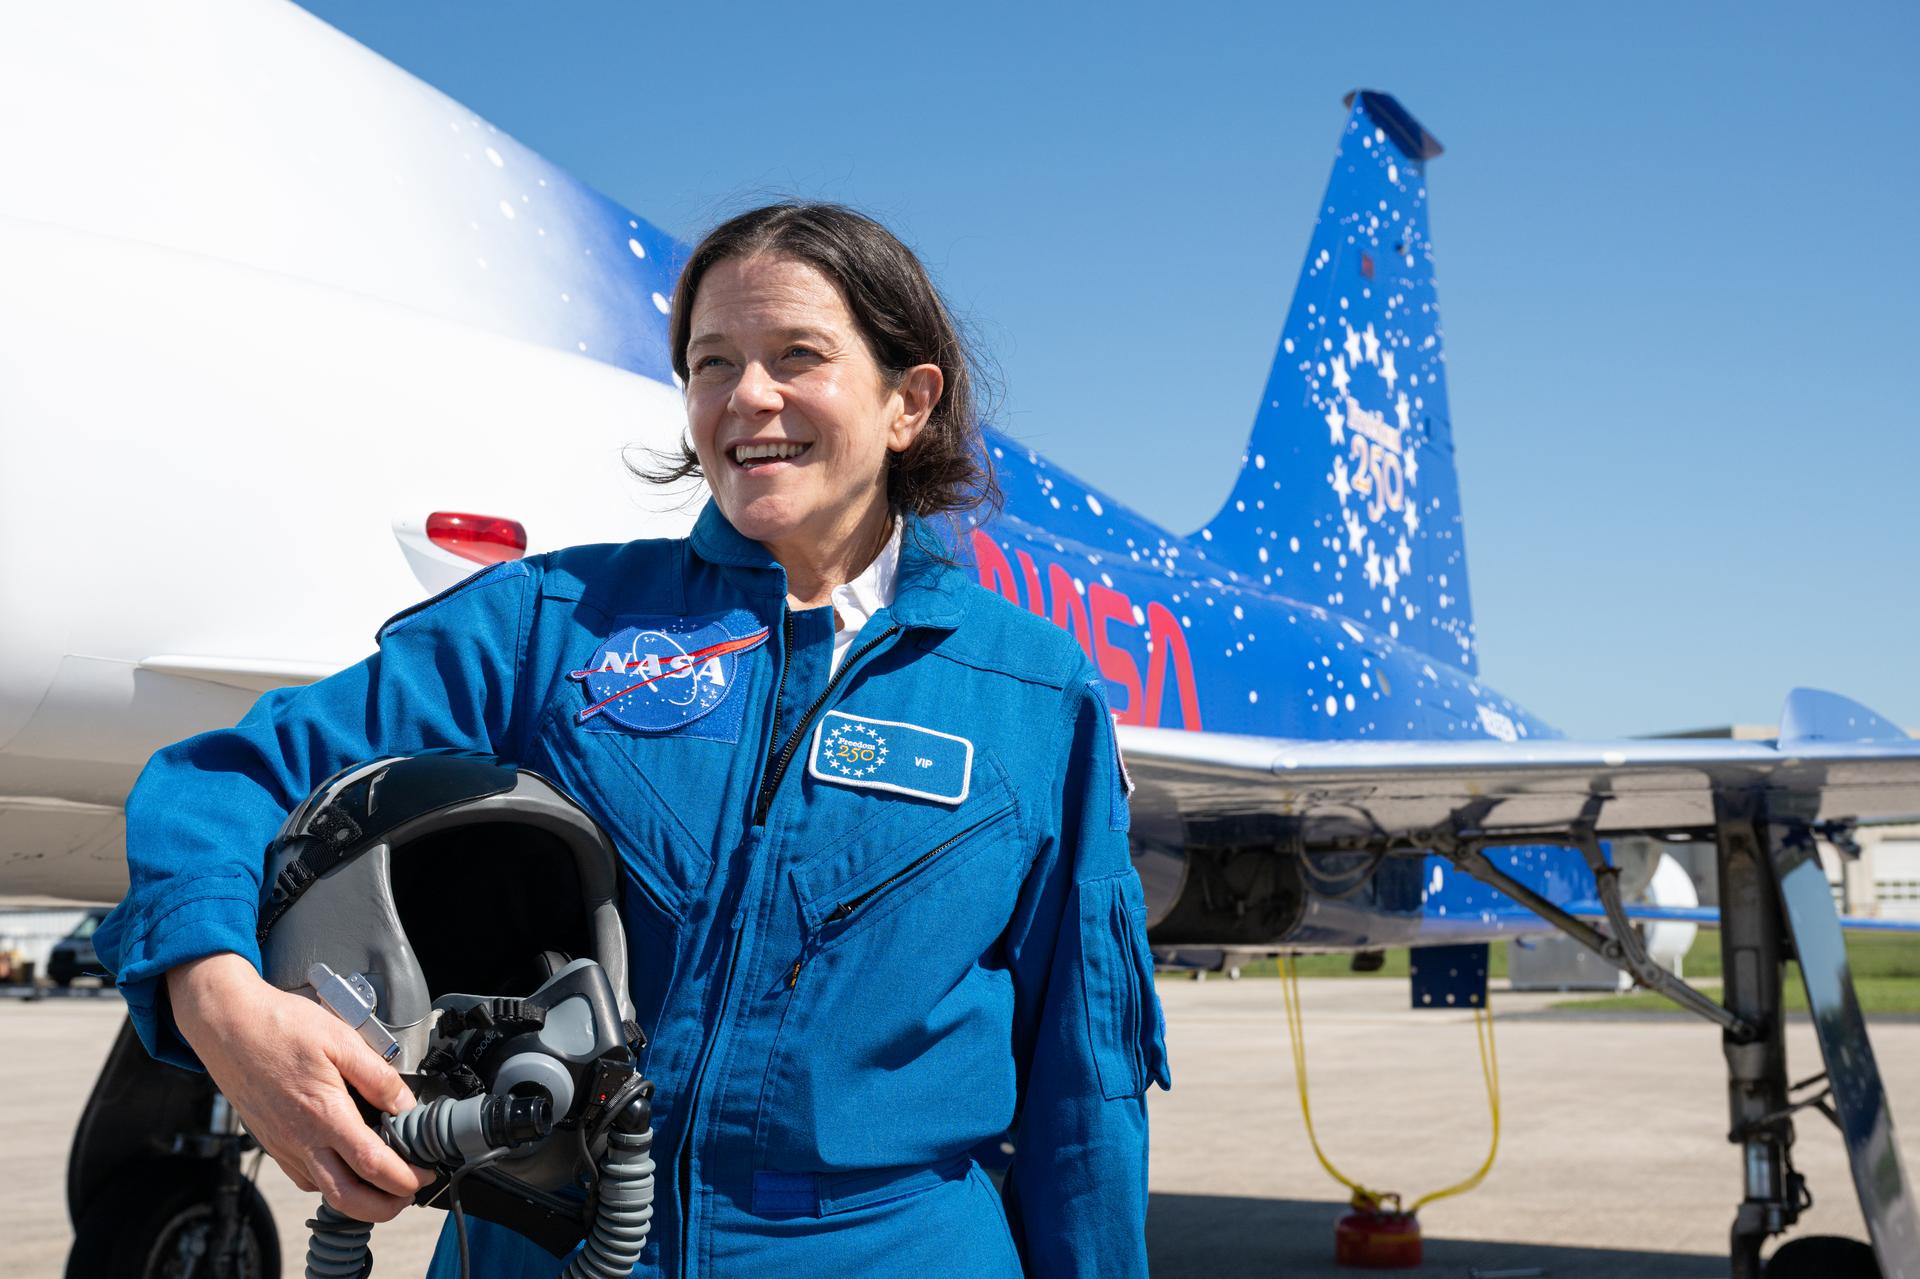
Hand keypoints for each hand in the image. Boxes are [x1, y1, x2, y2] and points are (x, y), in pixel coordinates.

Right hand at [167, 953, 435, 1221]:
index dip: (404, 1179)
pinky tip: (345, 1162)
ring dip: (358, 1197)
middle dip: (384, 1207)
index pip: (372, 1165)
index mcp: (324, 1114)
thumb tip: (405, 1105)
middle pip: (347, 1199)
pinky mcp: (271, 1144)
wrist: (227, 1026)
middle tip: (407, 1193)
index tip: (424, 1176)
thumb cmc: (280, 1027)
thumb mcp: (342, 1040)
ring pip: (324, 1191)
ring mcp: (282, 1146)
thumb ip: (377, 1077)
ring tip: (384, 1178)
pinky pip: (304, 1177)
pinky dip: (330, 1181)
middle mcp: (301, 1140)